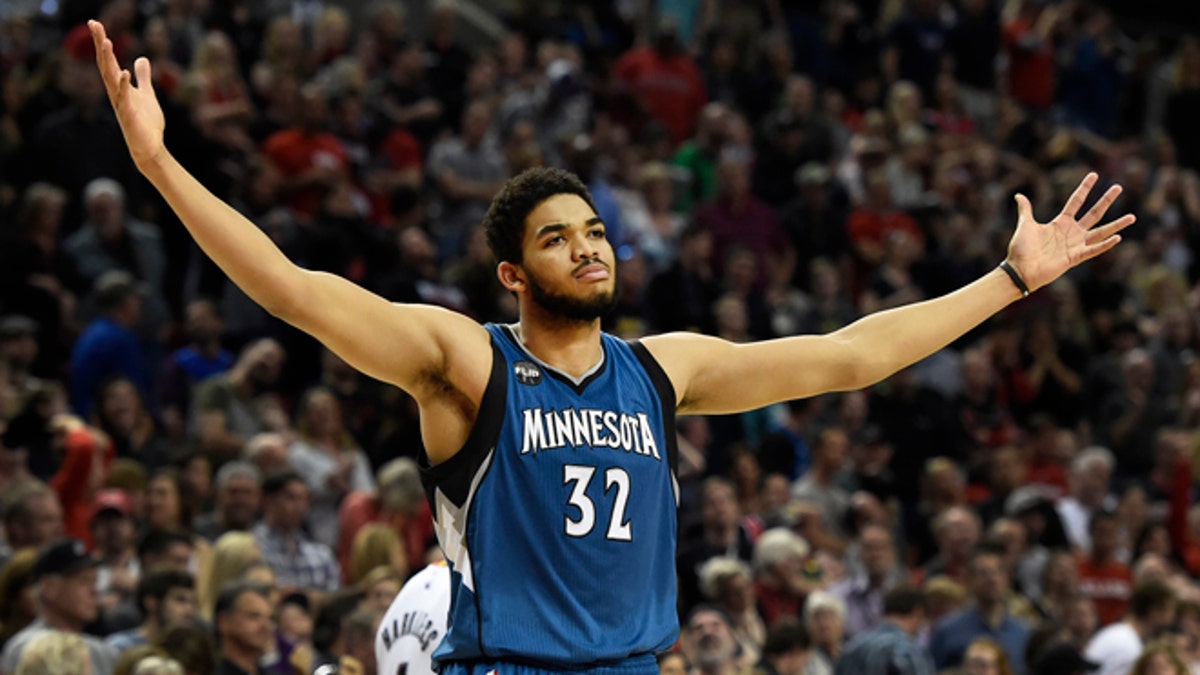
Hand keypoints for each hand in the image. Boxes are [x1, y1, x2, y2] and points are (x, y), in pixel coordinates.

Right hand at [89, 21, 165, 168]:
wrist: (150, 147)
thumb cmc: (146, 122)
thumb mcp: (147, 94)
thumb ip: (143, 77)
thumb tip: (141, 59)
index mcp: (119, 86)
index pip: (108, 60)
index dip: (102, 42)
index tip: (95, 23)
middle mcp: (116, 93)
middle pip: (105, 64)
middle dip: (100, 44)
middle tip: (94, 24)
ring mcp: (120, 104)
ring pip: (111, 79)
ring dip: (108, 61)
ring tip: (106, 41)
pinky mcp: (128, 116)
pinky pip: (124, 99)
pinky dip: (124, 86)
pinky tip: (125, 72)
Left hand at [1007, 172, 1134, 291]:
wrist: (1019, 269)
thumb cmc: (1021, 249)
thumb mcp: (1025, 224)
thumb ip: (1026, 210)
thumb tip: (1018, 195)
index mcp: (1061, 223)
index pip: (1076, 201)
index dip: (1085, 188)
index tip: (1094, 175)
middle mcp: (1071, 232)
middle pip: (1094, 213)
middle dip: (1106, 200)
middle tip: (1118, 187)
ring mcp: (1075, 245)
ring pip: (1101, 232)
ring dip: (1116, 225)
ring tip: (1132, 217)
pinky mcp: (1075, 258)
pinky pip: (1093, 250)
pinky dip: (1105, 245)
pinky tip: (1118, 237)